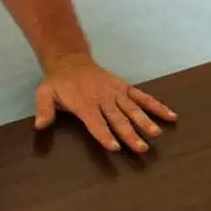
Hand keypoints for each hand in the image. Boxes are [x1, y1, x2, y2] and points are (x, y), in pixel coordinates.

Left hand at [34, 55, 177, 152]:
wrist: (71, 62)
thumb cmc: (57, 83)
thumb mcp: (44, 94)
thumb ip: (43, 110)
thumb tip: (39, 125)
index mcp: (84, 104)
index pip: (96, 123)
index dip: (104, 135)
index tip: (115, 147)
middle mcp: (103, 99)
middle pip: (118, 119)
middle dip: (130, 134)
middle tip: (141, 148)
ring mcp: (116, 93)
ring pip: (133, 109)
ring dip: (145, 122)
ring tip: (156, 134)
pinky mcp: (125, 89)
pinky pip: (142, 98)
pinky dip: (156, 106)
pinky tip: (170, 116)